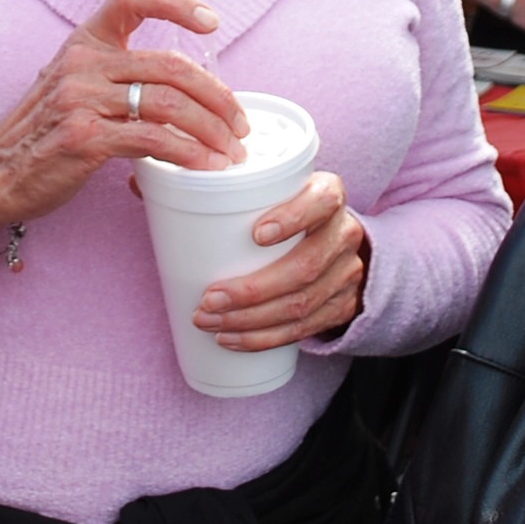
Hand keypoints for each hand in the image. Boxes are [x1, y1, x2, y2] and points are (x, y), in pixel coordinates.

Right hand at [0, 0, 244, 237]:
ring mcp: (81, 98)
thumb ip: (117, 75)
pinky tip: (206, 167)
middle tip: (240, 122)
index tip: (212, 21)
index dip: (176, 2)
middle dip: (218, 96)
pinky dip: (189, 154)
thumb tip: (186, 89)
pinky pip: (153, 139)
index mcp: (84, 41)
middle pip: (171, 65)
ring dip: (212, 129)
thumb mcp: (73, 85)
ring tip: (232, 150)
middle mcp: (83, 61)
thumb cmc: (43, 133)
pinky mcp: (85, 137)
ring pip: (169, 103)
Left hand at [193, 171, 368, 351]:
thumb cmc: (287, 208)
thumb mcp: (279, 188)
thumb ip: (246, 187)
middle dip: (253, 290)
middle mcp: (344, 234)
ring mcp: (347, 274)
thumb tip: (178, 184)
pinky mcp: (341, 307)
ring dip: (250, 320)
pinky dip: (264, 338)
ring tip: (210, 321)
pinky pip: (304, 328)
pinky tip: (233, 339)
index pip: (321, 202)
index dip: (292, 218)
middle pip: (306, 267)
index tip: (255, 235)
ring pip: (302, 305)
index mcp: (329, 195)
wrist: (335, 239)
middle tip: (209, 299)